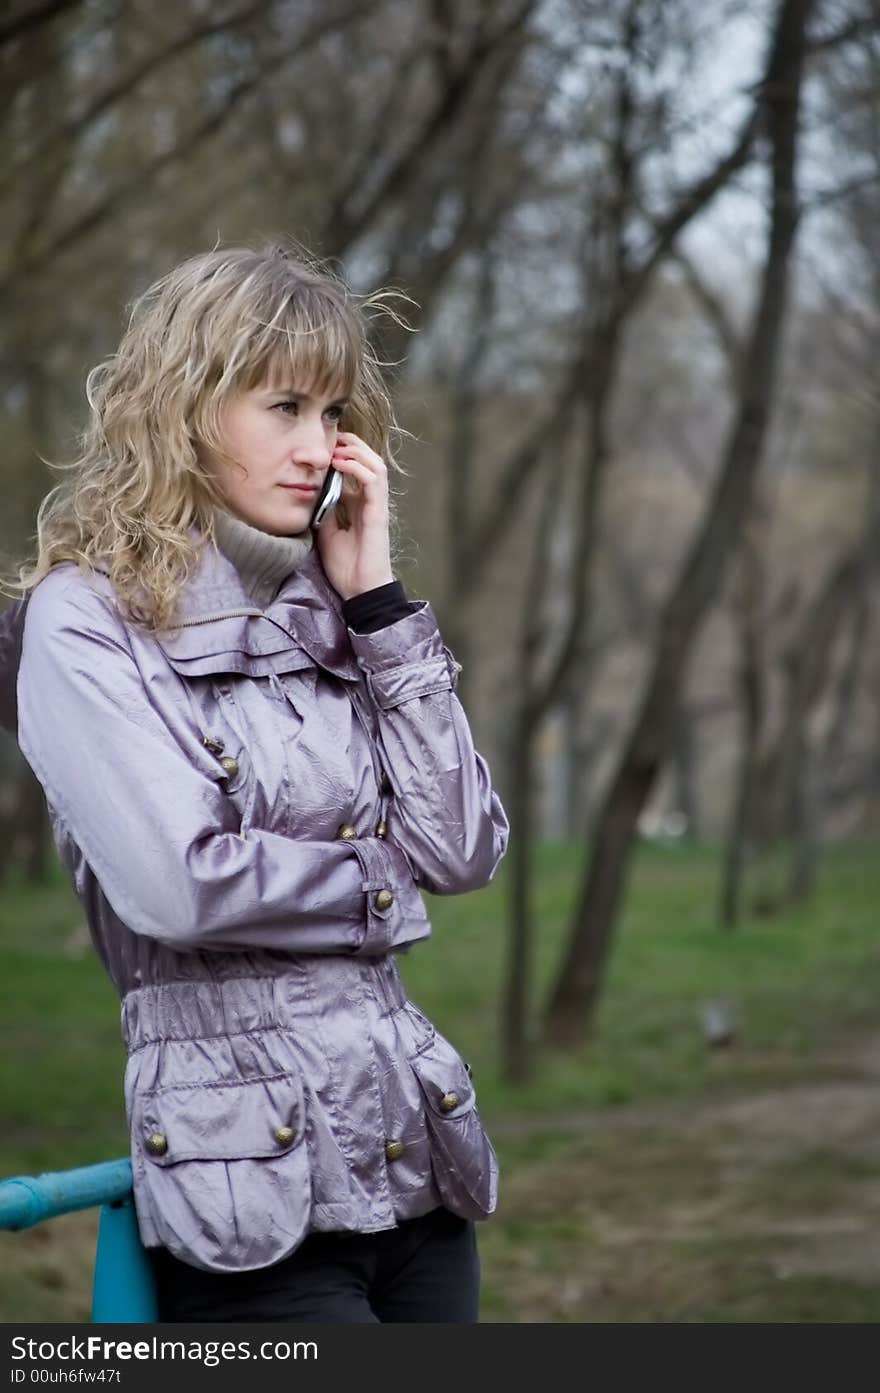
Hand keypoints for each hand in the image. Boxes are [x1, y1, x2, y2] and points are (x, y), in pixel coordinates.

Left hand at [314, 432, 394, 599]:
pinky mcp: (378, 514)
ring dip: (356, 451)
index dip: (343, 452)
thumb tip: (311, 490)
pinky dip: (358, 467)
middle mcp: (370, 501)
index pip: (357, 468)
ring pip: (376, 465)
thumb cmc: (345, 565)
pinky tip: (340, 463)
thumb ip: (324, 509)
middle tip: (331, 438)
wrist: (359, 591)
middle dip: (351, 444)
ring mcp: (376, 506)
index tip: (323, 446)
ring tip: (337, 447)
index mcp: (360, 504)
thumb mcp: (326, 530)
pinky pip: (373, 482)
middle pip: (369, 460)